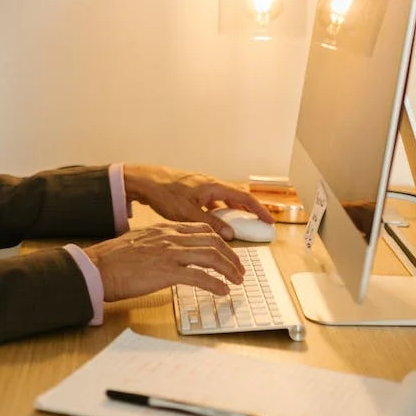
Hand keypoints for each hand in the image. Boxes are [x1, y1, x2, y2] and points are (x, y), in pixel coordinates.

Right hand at [83, 223, 243, 301]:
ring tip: (237, 281)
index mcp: (164, 229)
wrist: (97, 267)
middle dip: (231, 256)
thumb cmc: (113, 259)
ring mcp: (169, 253)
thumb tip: (171, 255)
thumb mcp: (139, 242)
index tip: (228, 254)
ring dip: (229, 270)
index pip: (202, 229)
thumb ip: (158, 244)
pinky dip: (215, 284)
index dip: (220, 242)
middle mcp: (170, 237)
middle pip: (212, 241)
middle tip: (239, 269)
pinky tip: (222, 291)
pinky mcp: (166, 272)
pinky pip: (200, 277)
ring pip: (211, 256)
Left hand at [123, 164, 274, 240]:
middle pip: (237, 197)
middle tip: (257, 225)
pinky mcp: (193, 191)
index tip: (269, 222)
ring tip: (238, 227)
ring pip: (224, 200)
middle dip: (249, 211)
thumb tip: (230, 235)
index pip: (245, 198)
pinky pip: (212, 201)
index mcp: (214, 187)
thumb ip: (211, 224)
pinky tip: (214, 222)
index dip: (259, 210)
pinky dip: (218, 211)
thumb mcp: (189, 213)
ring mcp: (201, 187)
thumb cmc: (165, 193)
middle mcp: (210, 184)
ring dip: (233, 212)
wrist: (145, 181)